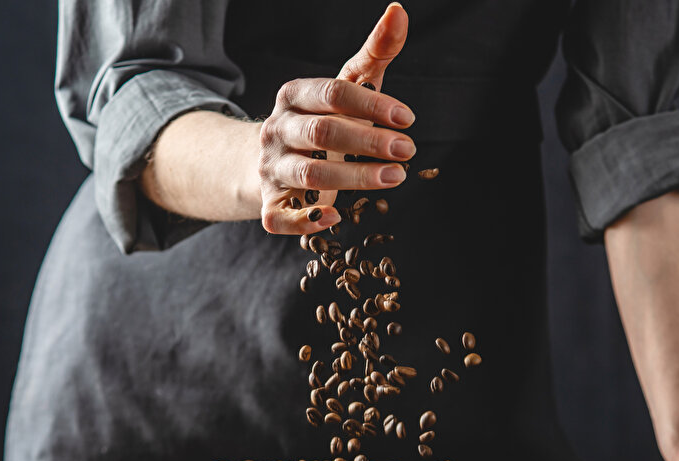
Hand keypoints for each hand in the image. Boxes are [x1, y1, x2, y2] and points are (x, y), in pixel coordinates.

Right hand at [258, 2, 415, 234]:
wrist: (272, 160)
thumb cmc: (322, 120)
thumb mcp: (346, 85)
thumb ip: (374, 53)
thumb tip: (400, 11)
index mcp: (293, 96)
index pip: (331, 94)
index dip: (370, 105)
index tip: (407, 118)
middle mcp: (276, 131)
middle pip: (321, 134)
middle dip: (367, 142)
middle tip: (408, 151)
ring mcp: (271, 169)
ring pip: (308, 174)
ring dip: (353, 177)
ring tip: (394, 177)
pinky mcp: (269, 204)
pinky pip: (278, 217)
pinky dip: (302, 221)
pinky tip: (332, 217)